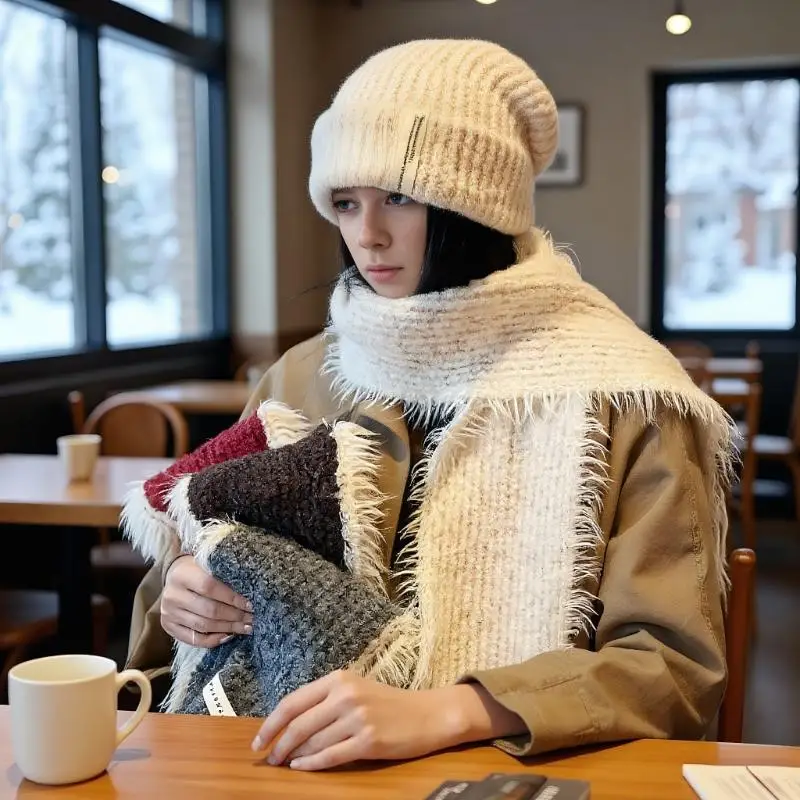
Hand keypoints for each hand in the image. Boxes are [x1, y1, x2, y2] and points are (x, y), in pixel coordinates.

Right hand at [161, 555, 252, 646]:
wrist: (174, 576)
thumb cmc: (197, 569)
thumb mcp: (207, 565)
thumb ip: (223, 576)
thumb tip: (247, 596)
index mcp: (182, 575)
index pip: (209, 587)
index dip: (231, 597)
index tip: (249, 604)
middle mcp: (172, 595)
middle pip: (208, 610)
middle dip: (234, 616)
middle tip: (251, 619)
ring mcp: (168, 613)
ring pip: (202, 626)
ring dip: (227, 628)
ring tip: (244, 628)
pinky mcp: (168, 626)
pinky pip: (193, 639)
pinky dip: (212, 640)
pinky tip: (228, 636)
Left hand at [251, 671, 524, 770]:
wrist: (428, 714)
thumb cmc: (390, 703)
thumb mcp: (356, 689)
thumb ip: (326, 700)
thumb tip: (289, 721)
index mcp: (339, 679)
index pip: (293, 702)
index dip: (271, 723)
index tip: (259, 740)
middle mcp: (346, 696)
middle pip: (298, 724)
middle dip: (278, 744)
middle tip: (269, 758)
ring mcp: (357, 719)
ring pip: (312, 742)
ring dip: (294, 756)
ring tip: (285, 764)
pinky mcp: (368, 741)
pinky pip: (331, 757)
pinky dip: (312, 765)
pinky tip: (301, 768)